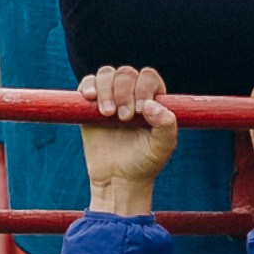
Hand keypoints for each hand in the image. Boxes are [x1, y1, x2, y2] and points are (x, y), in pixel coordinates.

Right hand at [79, 66, 176, 212]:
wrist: (118, 180)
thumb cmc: (144, 163)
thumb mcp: (162, 147)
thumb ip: (166, 125)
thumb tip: (152, 105)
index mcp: (153, 99)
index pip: (148, 77)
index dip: (143, 89)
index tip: (140, 112)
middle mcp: (132, 94)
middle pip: (126, 73)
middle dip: (124, 92)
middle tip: (123, 118)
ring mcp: (110, 97)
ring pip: (106, 74)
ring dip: (106, 89)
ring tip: (107, 113)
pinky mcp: (90, 105)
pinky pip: (87, 83)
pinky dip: (88, 86)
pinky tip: (90, 98)